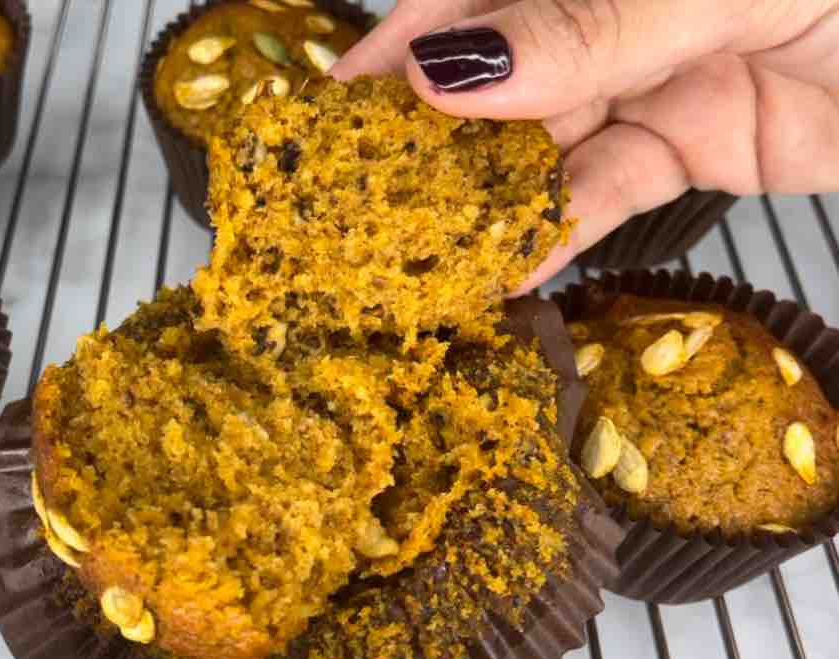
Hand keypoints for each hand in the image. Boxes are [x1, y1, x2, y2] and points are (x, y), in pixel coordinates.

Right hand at [331, 0, 838, 289]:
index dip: (409, 38)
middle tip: (366, 194)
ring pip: (544, 138)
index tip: (338, 98)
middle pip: (502, 70)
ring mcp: (652, 73)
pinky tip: (507, 261)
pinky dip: (556, 227)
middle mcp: (618, 6)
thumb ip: (588, 27)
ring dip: (487, 195)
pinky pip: (604, 188)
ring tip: (422, 248)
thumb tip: (453, 65)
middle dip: (436, 131)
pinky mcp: (692, 143)